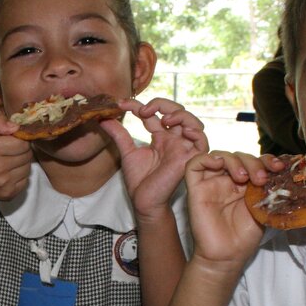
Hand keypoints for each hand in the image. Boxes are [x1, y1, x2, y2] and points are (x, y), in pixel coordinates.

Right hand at [0, 112, 32, 205]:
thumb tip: (16, 125)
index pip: (22, 142)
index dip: (20, 140)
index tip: (13, 142)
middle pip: (27, 154)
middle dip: (22, 152)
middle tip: (10, 153)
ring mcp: (4, 182)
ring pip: (28, 167)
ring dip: (22, 164)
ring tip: (8, 163)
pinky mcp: (10, 193)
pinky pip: (26, 180)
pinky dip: (20, 176)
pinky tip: (9, 174)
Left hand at [101, 97, 208, 218]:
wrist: (144, 201)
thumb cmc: (139, 181)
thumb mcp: (127, 152)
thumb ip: (119, 134)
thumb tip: (103, 118)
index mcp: (161, 138)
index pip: (154, 114)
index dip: (138, 105)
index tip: (121, 104)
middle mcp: (174, 141)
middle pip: (177, 112)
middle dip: (162, 104)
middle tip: (143, 110)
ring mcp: (183, 149)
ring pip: (193, 122)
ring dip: (180, 114)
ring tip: (164, 119)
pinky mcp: (189, 159)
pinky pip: (202, 142)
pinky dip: (196, 132)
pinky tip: (183, 130)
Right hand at [185, 151, 282, 264]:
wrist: (227, 255)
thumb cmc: (244, 237)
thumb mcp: (263, 208)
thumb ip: (268, 189)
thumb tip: (283, 172)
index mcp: (246, 185)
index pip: (255, 161)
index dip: (267, 160)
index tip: (279, 167)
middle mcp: (228, 181)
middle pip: (239, 156)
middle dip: (253, 162)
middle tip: (261, 178)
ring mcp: (212, 183)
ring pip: (220, 156)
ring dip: (234, 160)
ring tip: (244, 177)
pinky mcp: (196, 188)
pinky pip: (195, 164)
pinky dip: (207, 158)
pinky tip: (220, 164)